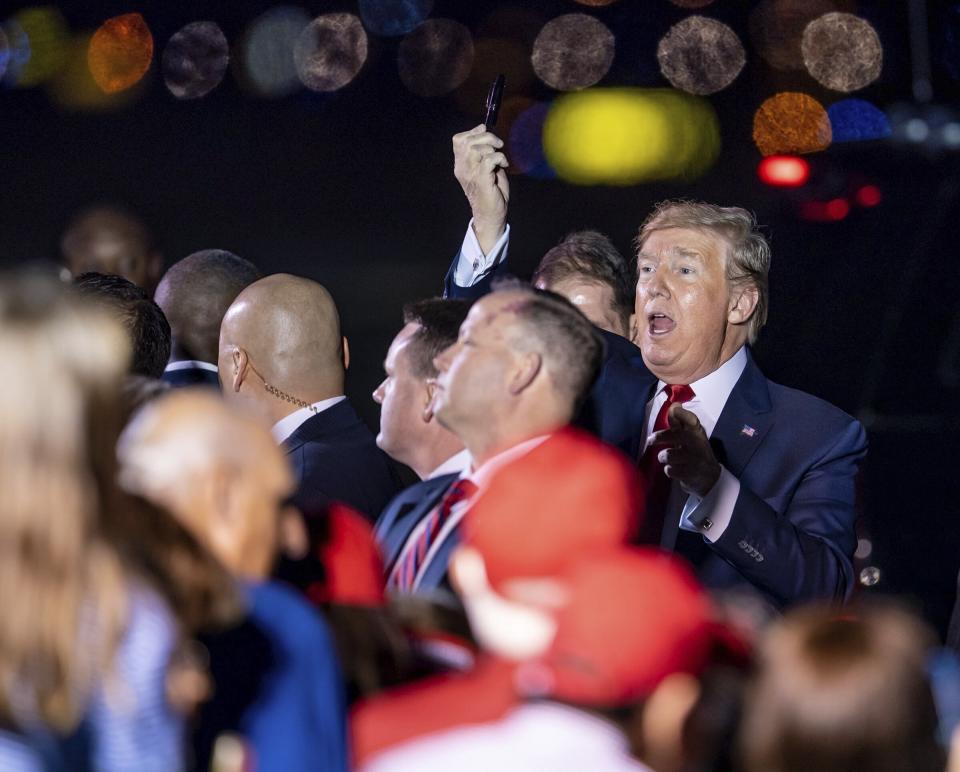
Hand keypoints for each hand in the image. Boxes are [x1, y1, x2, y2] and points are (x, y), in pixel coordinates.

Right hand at [452, 124, 509, 253]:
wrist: (490, 216)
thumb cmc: (491, 193)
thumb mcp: (487, 169)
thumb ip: (486, 154)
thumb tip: (491, 138)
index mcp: (461, 165)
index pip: (458, 140)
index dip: (473, 132)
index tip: (486, 133)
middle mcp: (462, 169)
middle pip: (468, 141)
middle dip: (487, 137)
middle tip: (499, 145)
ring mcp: (471, 175)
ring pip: (475, 148)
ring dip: (492, 147)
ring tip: (500, 158)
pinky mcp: (482, 181)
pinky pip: (488, 160)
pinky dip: (499, 158)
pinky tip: (504, 165)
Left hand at [647, 404, 720, 496]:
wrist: (710, 478)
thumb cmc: (696, 454)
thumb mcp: (691, 438)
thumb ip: (680, 423)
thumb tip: (673, 405)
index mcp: (697, 433)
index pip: (691, 420)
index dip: (682, 413)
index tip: (673, 408)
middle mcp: (698, 444)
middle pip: (676, 435)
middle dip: (660, 437)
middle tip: (650, 440)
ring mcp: (695, 459)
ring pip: (669, 455)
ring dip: (664, 457)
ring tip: (667, 459)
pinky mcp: (690, 473)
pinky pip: (670, 470)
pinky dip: (669, 470)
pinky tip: (675, 470)